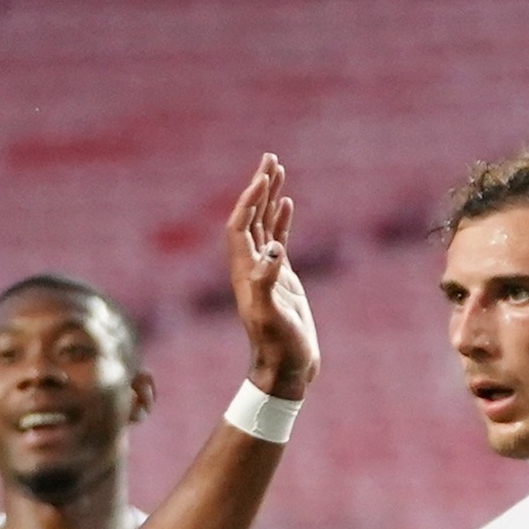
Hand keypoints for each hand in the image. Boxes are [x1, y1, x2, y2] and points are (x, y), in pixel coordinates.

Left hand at [225, 153, 316, 403]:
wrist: (287, 370)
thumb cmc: (279, 347)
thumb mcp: (271, 316)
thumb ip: (268, 282)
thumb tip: (274, 249)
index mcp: (244, 271)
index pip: (240, 225)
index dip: (248, 201)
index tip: (262, 179)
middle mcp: (251, 266)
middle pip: (250, 217)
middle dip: (259, 187)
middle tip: (270, 158)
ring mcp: (267, 270)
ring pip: (264, 224)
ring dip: (270, 197)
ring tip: (277, 169)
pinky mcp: (282, 277)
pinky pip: (279, 239)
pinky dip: (282, 219)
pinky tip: (288, 203)